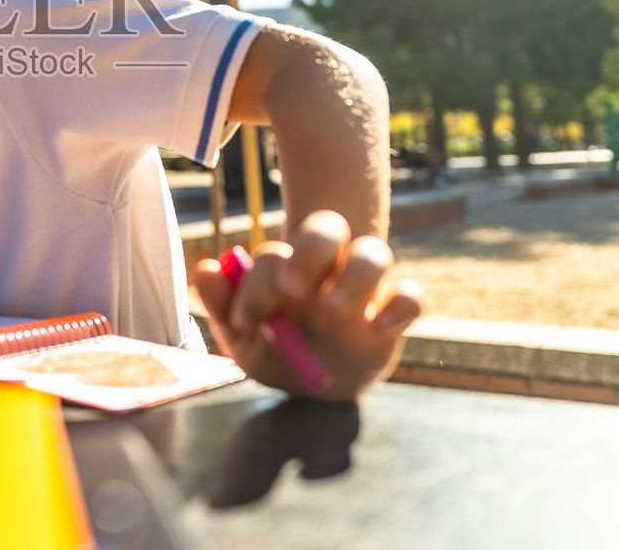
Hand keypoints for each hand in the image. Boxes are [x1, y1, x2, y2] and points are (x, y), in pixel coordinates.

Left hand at [193, 210, 422, 401]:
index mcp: (289, 268)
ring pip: (374, 253)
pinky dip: (402, 304)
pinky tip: (379, 326)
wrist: (313, 390)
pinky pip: (412, 298)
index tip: (245, 319)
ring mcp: (364, 292)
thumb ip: (223, 304)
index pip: (277, 252)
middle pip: (328, 227)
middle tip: (290, 290)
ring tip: (333, 310)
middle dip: (309, 250)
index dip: (259, 278)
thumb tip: (206, 268)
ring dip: (356, 274)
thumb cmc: (276, 351)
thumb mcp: (242, 337)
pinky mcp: (393, 319)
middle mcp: (327, 270)